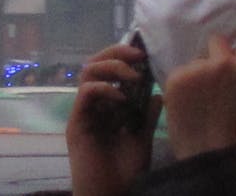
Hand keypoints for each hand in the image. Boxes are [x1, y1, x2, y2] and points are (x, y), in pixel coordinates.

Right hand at [66, 40, 160, 195]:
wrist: (109, 194)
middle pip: (95, 64)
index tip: (145, 54)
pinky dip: (103, 89)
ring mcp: (83, 111)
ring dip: (110, 67)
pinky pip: (85, 94)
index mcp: (108, 106)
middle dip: (115, 53)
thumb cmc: (124, 174)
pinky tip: (121, 98)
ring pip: (87, 73)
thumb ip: (147, 118)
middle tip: (138, 55)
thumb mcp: (142, 141)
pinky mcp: (77, 121)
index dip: (124, 57)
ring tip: (132, 75)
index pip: (110, 71)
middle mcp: (93, 104)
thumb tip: (158, 94)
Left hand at [165, 34, 235, 160]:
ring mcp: (197, 67)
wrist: (211, 151)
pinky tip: (187, 102)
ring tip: (200, 98)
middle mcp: (222, 62)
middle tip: (214, 78)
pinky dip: (183, 84)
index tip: (233, 81)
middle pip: (216, 41)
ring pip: (197, 60)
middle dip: (216, 53)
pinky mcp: (176, 75)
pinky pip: (180, 72)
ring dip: (198, 72)